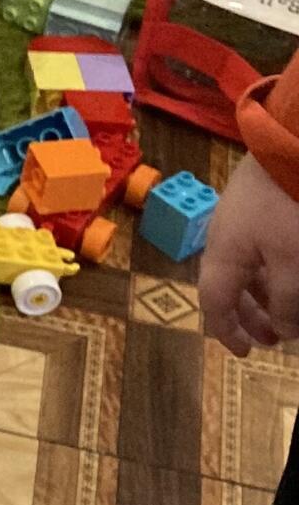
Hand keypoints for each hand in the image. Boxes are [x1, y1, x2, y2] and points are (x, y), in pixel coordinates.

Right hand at [203, 156, 298, 357]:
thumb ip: (286, 304)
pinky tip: (287, 276)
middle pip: (227, 287)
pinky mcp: (255, 208)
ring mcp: (239, 221)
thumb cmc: (287, 213)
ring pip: (244, 270)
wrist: (288, 149)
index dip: (226, 332)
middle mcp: (223, 240)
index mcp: (223, 255)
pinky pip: (256, 252)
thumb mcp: (292, 266)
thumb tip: (282, 330)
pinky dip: (268, 273)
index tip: (245, 355)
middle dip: (249, 317)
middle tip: (272, 340)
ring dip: (262, 296)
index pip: (213, 302)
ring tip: (287, 312)